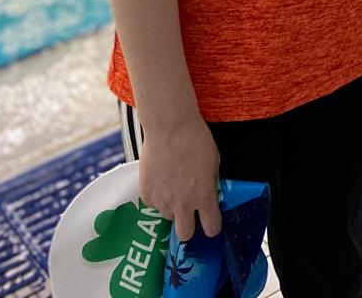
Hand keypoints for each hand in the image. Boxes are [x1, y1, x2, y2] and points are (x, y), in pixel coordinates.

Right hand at [137, 112, 221, 241]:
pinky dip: (158, 194)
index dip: (212, 226)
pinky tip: (161, 176)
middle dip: (188, 226)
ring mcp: (163, 202)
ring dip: (172, 207)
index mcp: (204, 197)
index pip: (212, 228)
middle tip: (188, 212)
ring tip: (172, 184)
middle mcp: (183, 205)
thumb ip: (211, 183)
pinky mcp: (147, 195)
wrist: (169, 127)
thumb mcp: (214, 161)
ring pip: (168, 216)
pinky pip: (154, 203)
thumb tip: (210, 192)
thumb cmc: (196, 139)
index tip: (210, 221)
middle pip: (185, 235)